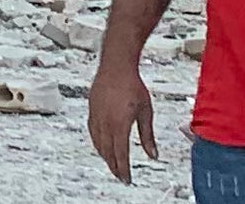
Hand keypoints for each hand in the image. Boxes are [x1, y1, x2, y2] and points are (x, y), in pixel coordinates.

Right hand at [87, 58, 157, 182]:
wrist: (116, 65)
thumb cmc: (132, 85)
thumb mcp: (146, 112)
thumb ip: (148, 135)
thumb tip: (153, 154)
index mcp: (120, 124)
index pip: (121, 154)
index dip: (123, 169)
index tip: (127, 179)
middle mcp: (105, 122)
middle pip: (108, 152)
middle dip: (114, 166)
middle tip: (120, 176)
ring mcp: (96, 115)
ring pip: (98, 143)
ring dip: (105, 156)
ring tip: (112, 164)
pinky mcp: (91, 109)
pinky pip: (92, 132)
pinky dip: (97, 143)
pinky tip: (101, 145)